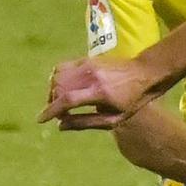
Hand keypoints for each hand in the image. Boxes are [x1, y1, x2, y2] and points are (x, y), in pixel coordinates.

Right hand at [39, 57, 159, 129]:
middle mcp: (91, 76)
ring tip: (60, 103)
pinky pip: (63, 67)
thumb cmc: (133, 100)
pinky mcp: (87, 59)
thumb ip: (86, 122)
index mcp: (100, 92)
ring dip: (53, 91)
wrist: (144, 72)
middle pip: (58, 88)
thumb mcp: (115, 118)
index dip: (51, 111)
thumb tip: (60, 126)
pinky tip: (63, 89)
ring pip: (57, 76)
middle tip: (60, 114)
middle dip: (53, 103)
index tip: (41, 120)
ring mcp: (88, 64)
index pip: (67, 101)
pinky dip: (57, 79)